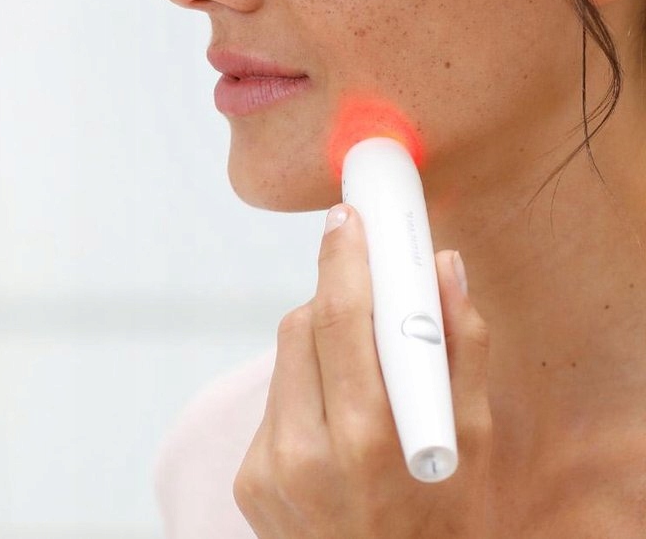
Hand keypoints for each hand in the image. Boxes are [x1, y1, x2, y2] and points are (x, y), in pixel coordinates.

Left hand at [233, 204, 492, 537]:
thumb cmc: (448, 524)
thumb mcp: (477, 445)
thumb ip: (460, 349)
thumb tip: (441, 267)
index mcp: (368, 441)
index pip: (341, 320)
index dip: (345, 259)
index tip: (349, 216)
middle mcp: (304, 454)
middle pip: (303, 327)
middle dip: (338, 297)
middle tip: (370, 286)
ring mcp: (267, 469)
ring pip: (286, 361)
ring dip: (324, 348)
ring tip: (368, 384)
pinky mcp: (248, 481)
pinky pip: (277, 404)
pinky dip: (308, 393)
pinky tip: (341, 428)